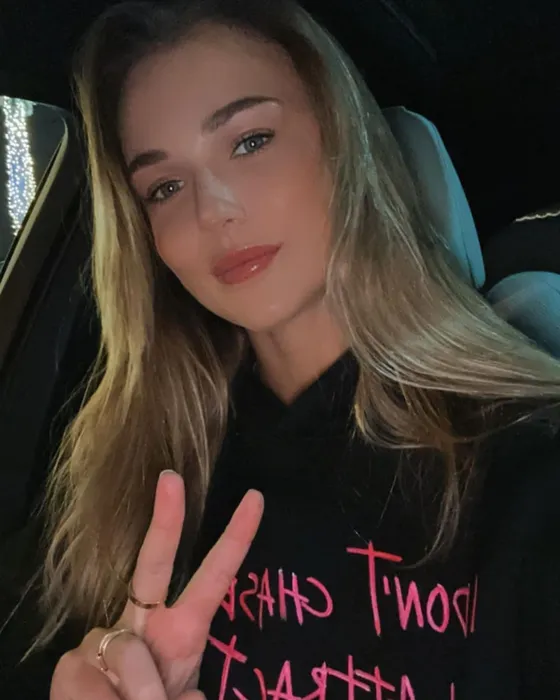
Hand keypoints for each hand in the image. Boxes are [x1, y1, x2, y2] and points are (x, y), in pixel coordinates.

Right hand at [50, 471, 263, 698]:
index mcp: (183, 627)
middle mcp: (143, 621)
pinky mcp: (71, 661)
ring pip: (129, 655)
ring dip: (140, 695)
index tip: (256, 498)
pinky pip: (92, 683)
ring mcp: (106, 636)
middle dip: (166, 520)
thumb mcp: (182, 699)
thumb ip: (187, 696)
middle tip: (171, 478)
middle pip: (154, 562)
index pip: (215, 577)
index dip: (236, 539)